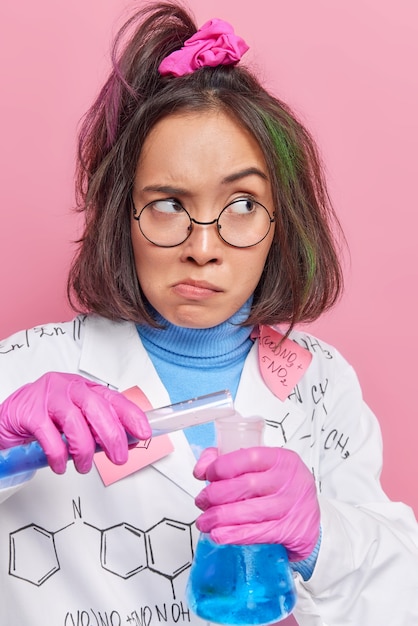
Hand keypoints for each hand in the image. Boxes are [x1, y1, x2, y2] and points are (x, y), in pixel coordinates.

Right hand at [0, 372, 151, 473]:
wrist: (8, 417)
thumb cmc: (45, 417)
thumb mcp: (76, 420)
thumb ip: (98, 429)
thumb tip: (126, 443)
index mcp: (83, 388)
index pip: (113, 398)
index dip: (131, 415)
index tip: (144, 432)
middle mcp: (68, 388)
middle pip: (97, 408)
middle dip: (112, 436)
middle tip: (118, 457)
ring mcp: (48, 398)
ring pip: (75, 423)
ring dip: (84, 451)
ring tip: (83, 466)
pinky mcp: (30, 413)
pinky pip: (50, 437)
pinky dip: (59, 456)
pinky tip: (60, 465)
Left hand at [193, 446, 319, 560]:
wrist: (310, 518)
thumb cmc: (281, 487)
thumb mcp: (264, 466)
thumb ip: (231, 460)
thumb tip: (201, 468)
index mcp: (281, 459)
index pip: (247, 457)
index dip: (221, 466)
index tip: (206, 474)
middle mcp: (288, 480)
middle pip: (245, 485)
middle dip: (215, 494)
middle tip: (201, 500)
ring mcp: (290, 506)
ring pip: (248, 511)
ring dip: (219, 517)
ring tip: (204, 521)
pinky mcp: (289, 530)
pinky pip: (256, 533)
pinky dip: (233, 535)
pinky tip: (218, 534)